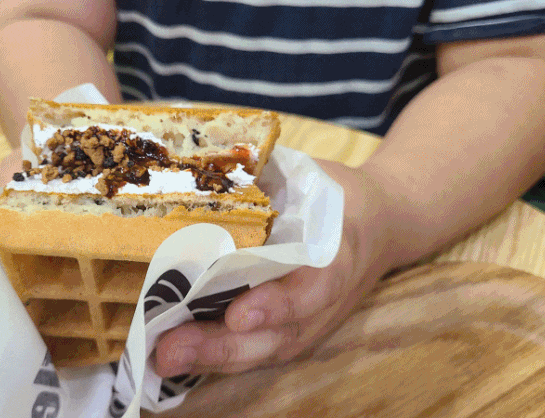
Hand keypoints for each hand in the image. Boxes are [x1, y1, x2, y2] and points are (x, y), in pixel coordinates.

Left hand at [154, 162, 394, 375]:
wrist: (380, 226)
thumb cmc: (337, 197)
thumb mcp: (312, 176)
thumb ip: (264, 177)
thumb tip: (201, 168)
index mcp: (340, 253)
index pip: (315, 287)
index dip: (278, 305)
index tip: (239, 315)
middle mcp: (326, 301)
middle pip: (278, 335)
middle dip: (221, 345)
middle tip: (169, 350)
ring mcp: (311, 323)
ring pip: (262, 351)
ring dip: (211, 357)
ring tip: (164, 358)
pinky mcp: (294, 333)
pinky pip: (256, 352)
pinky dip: (217, 358)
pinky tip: (177, 357)